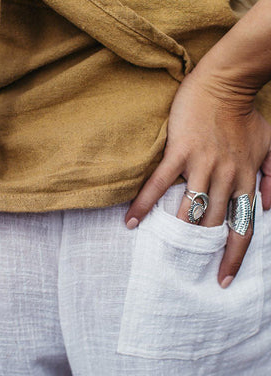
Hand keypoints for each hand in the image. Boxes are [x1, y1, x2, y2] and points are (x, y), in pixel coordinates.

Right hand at [125, 70, 270, 287]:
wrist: (225, 83)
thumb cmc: (245, 114)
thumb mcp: (269, 145)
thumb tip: (267, 208)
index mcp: (246, 177)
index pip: (243, 226)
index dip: (234, 256)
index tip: (223, 279)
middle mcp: (226, 176)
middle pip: (213, 223)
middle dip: (200, 249)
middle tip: (183, 267)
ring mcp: (202, 164)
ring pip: (189, 208)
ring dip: (174, 232)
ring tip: (159, 251)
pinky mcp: (180, 152)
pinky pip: (160, 183)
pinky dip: (144, 203)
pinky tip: (131, 222)